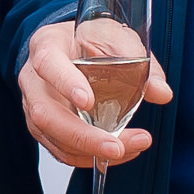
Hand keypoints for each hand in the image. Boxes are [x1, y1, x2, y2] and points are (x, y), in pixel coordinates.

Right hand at [19, 20, 170, 168]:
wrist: (73, 47)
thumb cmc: (90, 39)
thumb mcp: (117, 37)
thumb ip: (137, 60)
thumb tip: (160, 92)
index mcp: (47, 45)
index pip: (48, 64)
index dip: (66, 83)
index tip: (88, 101)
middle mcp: (33, 78)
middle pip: (45, 113)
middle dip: (82, 136)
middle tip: (116, 146)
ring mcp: (34, 105)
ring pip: (52, 136)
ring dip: (90, 150)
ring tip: (129, 148)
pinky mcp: (43, 128)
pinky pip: (60, 150)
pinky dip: (88, 157)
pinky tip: (117, 152)